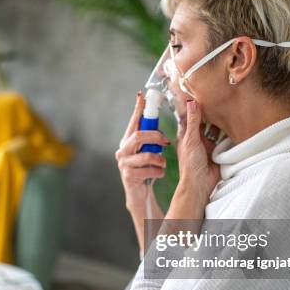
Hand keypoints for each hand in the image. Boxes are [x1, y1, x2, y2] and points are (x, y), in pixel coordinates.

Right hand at [115, 91, 170, 211]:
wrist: (139, 194)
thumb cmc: (146, 170)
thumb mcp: (148, 151)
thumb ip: (150, 138)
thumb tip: (158, 119)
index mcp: (127, 141)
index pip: (133, 122)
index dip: (137, 109)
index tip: (141, 96)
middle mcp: (122, 150)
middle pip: (139, 135)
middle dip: (156, 136)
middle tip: (167, 140)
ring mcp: (124, 163)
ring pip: (146, 155)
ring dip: (160, 159)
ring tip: (163, 164)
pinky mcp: (128, 176)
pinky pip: (148, 170)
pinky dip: (158, 172)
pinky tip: (159, 174)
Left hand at [170, 100, 219, 216]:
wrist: (201, 183)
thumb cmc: (190, 164)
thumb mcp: (191, 140)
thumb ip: (193, 121)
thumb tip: (192, 101)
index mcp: (186, 133)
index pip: (189, 114)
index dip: (192, 103)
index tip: (197, 89)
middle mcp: (197, 137)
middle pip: (204, 119)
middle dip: (210, 109)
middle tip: (219, 94)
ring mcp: (208, 143)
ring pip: (215, 127)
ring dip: (221, 119)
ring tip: (229, 105)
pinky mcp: (218, 150)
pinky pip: (224, 137)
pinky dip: (229, 131)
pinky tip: (236, 121)